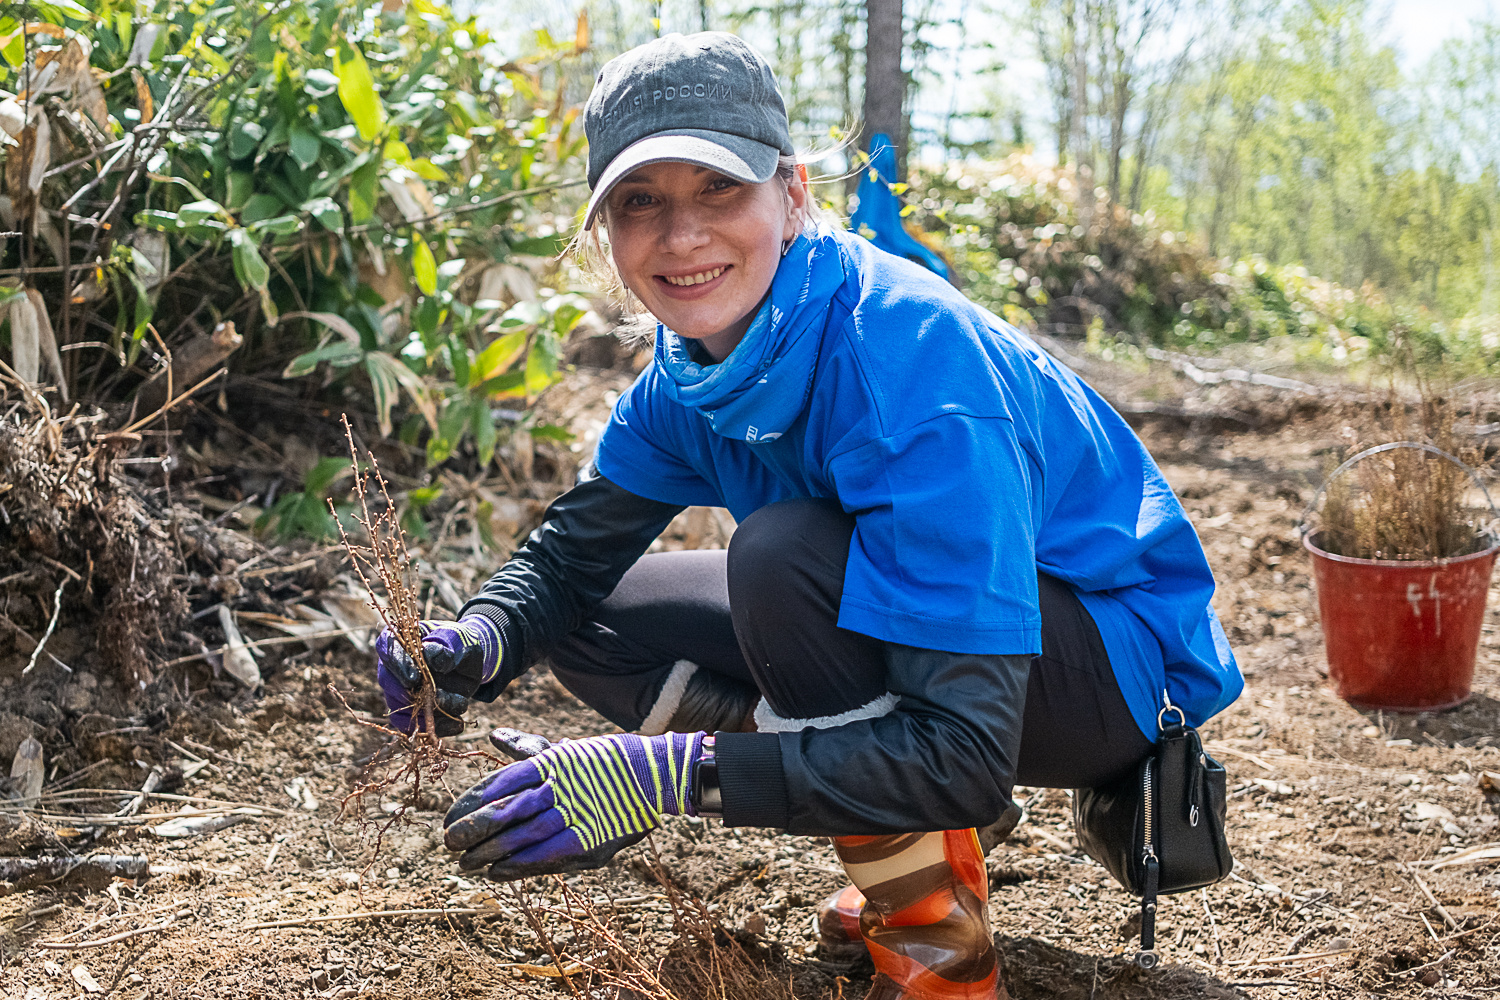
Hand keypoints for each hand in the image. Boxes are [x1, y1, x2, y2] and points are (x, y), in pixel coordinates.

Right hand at [375, 617, 502, 736]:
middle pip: (388, 682)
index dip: (397, 664)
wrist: (468, 663)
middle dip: (410, 693)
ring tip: (460, 704)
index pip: (387, 648)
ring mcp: (400, 692)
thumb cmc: (458, 644)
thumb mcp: (458, 639)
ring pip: (400, 709)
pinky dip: (435, 728)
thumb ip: (445, 643)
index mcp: (401, 641)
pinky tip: (457, 724)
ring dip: (430, 711)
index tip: (414, 677)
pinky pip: (414, 727)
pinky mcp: (411, 711)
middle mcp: (394, 668)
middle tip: (434, 695)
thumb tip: (430, 654)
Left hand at [443, 727, 703, 880]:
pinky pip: (547, 857)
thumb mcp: (563, 750)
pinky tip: (496, 872)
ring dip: (490, 852)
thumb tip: (494, 735)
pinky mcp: (590, 842)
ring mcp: (577, 815)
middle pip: (507, 810)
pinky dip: (519, 866)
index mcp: (551, 762)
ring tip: (465, 862)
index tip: (449, 816)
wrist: (651, 776)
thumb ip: (526, 746)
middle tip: (448, 842)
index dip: (471, 802)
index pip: (501, 782)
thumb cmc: (600, 763)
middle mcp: (561, 787)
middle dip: (474, 829)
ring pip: (523, 836)